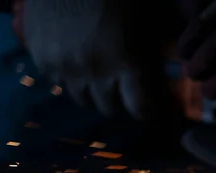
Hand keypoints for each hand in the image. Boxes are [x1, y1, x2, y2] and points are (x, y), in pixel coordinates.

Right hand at [22, 0, 172, 118]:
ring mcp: (65, 67)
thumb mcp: (151, 18)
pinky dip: (68, 77)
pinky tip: (75, 60)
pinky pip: (57, 81)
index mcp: (127, 62)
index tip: (152, 106)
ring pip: (81, 99)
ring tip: (99, 76)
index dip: (149, 110)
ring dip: (93, 92)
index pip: (141, 108)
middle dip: (121, 101)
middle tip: (125, 89)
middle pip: (110, 109)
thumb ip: (160, 49)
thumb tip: (174, 72)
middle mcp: (95, 72)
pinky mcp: (41, 57)